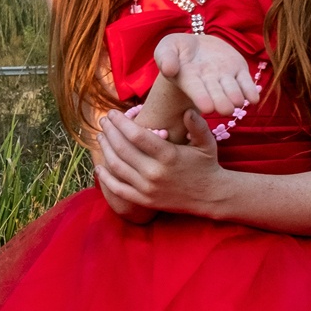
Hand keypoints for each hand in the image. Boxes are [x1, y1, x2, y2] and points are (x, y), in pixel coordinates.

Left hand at [94, 108, 229, 217]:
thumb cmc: (207, 165)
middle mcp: (154, 172)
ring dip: (105, 150)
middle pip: (122, 149)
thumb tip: (187, 110)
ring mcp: (147, 188)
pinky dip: (105, 178)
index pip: (136, 135)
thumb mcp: (206, 142)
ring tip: (101, 136)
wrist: (211, 196)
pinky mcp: (144, 200)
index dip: (120, 122)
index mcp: (168, 155)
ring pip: (117, 166)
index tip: (112, 113)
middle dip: (109, 132)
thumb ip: (197, 125)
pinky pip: (118, 189)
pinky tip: (99, 166)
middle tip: (103, 121)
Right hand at [153, 32, 257, 117]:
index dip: (202, 98)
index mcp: (189, 79)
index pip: (196, 90)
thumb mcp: (166, 47)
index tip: (207, 108)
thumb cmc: (177, 49)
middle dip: (222, 102)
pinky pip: (247, 83)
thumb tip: (168, 69)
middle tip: (225, 109)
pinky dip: (251, 91)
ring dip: (236, 97)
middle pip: (217, 95)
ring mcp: (225, 78)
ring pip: (233, 91)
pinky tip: (253, 99)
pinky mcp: (239, 71)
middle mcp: (209, 83)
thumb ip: (165, 57)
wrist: (196, 45)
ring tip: (237, 101)